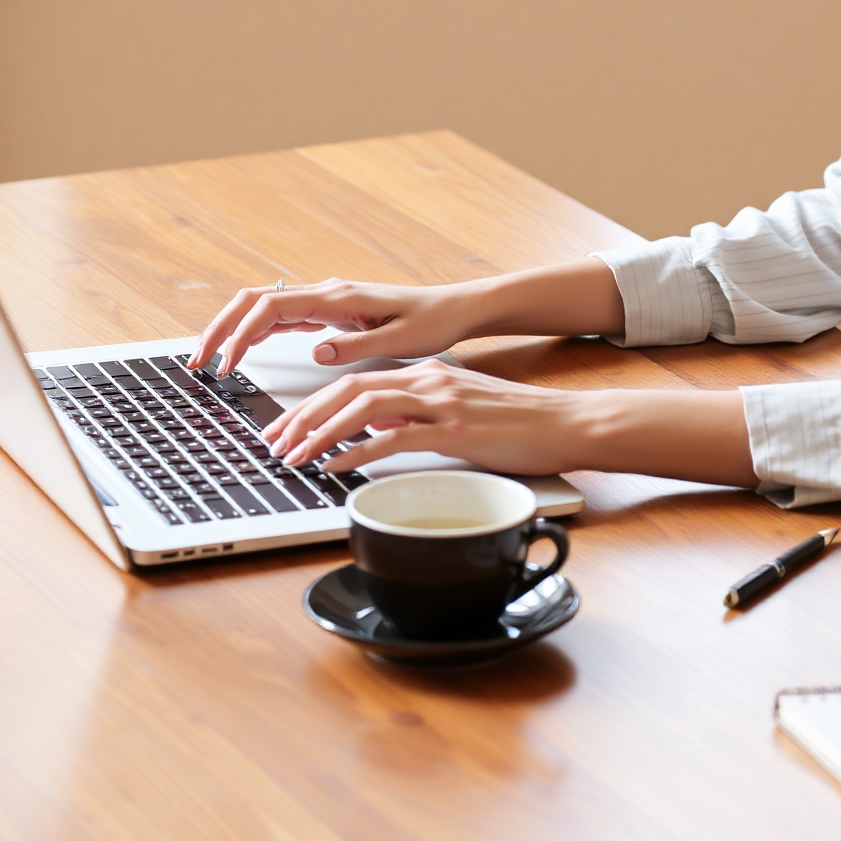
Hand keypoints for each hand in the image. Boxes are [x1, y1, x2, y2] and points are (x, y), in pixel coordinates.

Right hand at [189, 279, 487, 375]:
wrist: (454, 309)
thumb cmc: (432, 322)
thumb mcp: (401, 340)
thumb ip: (358, 345)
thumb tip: (317, 352)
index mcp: (338, 297)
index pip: (272, 308)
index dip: (241, 335)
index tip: (226, 365)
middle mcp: (326, 293)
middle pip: (255, 301)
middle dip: (221, 328)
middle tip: (197, 361)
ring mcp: (326, 300)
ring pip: (264, 307)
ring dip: (233, 329)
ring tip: (210, 360)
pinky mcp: (330, 311)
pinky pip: (282, 316)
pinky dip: (255, 332)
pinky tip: (244, 351)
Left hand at [266, 360, 591, 476]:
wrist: (565, 422)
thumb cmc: (518, 423)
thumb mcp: (460, 409)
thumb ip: (420, 416)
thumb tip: (380, 434)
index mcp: (427, 374)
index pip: (356, 382)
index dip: (314, 404)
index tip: (288, 427)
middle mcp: (428, 381)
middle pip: (349, 389)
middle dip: (304, 416)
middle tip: (275, 442)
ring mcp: (441, 403)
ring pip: (364, 407)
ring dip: (322, 433)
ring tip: (296, 456)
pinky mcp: (455, 430)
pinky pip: (395, 438)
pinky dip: (358, 452)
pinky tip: (337, 466)